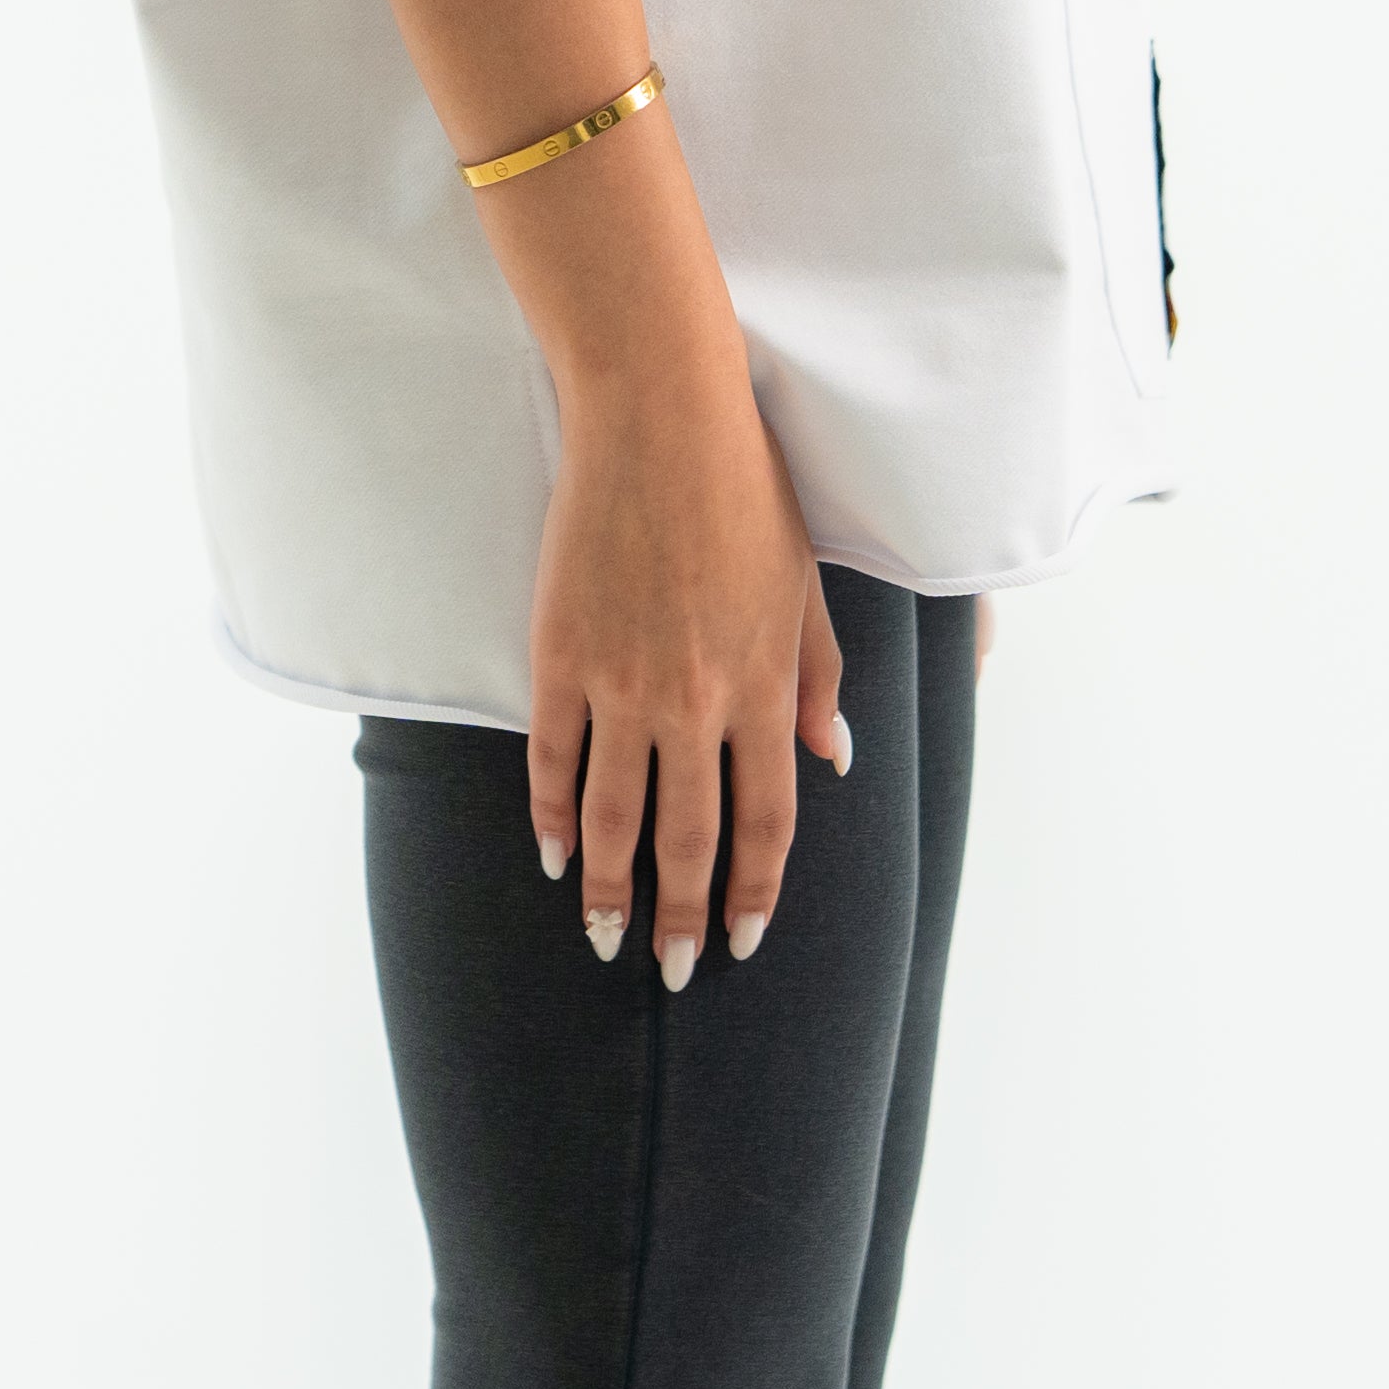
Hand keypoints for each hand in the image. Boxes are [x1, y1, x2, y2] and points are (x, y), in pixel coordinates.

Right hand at [524, 353, 847, 983]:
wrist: (659, 417)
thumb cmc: (744, 488)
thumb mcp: (805, 583)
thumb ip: (819, 675)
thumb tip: (835, 759)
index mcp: (765, 685)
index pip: (767, 821)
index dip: (756, 890)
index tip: (744, 939)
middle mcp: (697, 700)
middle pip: (688, 839)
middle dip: (679, 918)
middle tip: (667, 971)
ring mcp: (622, 681)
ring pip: (615, 816)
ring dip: (608, 890)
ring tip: (602, 939)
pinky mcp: (561, 654)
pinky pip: (554, 758)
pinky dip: (553, 815)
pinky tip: (555, 852)